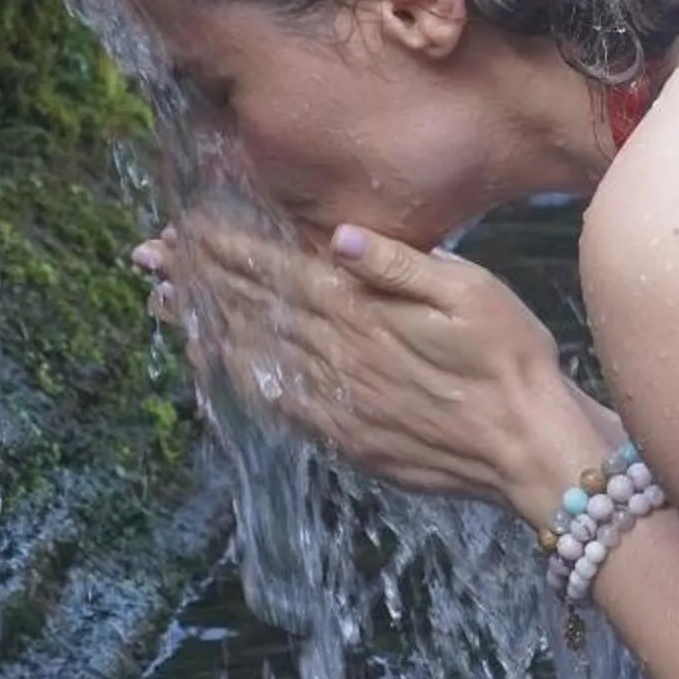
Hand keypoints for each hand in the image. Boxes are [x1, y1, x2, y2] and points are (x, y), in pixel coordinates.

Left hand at [134, 216, 602, 513]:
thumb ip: (402, 265)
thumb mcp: (472, 292)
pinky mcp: (348, 439)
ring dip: (207, 327)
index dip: (227, 249)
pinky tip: (217, 367)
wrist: (530, 450)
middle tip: (148, 258)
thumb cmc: (512, 360)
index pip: (281, 271)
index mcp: (367, 313)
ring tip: (163, 304)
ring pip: (256, 357)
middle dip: (198, 280)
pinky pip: (279, 405)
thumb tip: (342, 237)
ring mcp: (339, 403)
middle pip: (254, 311)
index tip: (183, 229)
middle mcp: (341, 357)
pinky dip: (240, 382)